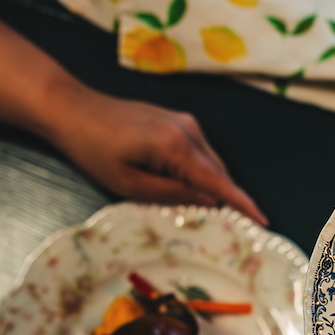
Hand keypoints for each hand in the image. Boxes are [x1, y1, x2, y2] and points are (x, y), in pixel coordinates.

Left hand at [46, 86, 267, 224]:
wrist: (72, 109)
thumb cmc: (93, 149)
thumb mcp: (129, 183)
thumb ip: (172, 194)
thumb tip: (209, 202)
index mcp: (176, 146)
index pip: (219, 182)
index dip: (242, 204)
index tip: (262, 221)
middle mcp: (188, 130)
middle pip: (219, 173)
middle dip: (228, 198)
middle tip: (233, 225)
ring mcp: (185, 123)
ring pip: (211, 163)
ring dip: (213, 185)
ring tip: (208, 209)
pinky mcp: (178, 121)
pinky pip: (200, 153)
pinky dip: (202, 172)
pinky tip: (191, 186)